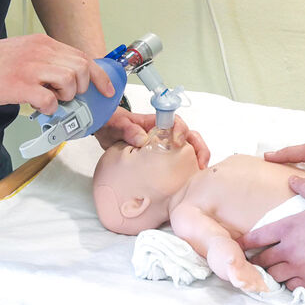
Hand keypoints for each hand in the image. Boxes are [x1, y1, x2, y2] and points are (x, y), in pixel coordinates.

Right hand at [0, 34, 115, 111]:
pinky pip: (49, 100)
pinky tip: (38, 107)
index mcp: (42, 43)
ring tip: (52, 100)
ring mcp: (30, 69)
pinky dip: (49, 108)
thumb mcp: (21, 51)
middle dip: (83, 88)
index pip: (82, 56)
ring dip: (66, 97)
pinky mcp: (18, 86)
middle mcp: (40, 52)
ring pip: (70, 82)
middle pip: (81, 69)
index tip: (108, 90)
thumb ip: (44, 60)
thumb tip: (66, 78)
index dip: (100, 75)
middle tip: (70, 97)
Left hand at [95, 110, 210, 167]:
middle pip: (188, 136)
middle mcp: (164, 132)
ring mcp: (164, 145)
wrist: (104, 132)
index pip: (176, 122)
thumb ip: (128, 129)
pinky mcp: (161, 158)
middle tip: (200, 163)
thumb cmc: (112, 123)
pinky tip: (185, 182)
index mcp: (155, 122)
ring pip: (187, 149)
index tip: (178, 142)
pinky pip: (177, 162)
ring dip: (196, 160)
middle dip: (198, 148)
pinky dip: (185, 171)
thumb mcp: (117, 124)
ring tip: (197, 174)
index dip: (181, 130)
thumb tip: (142, 139)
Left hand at [239, 178, 304, 289]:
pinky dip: (288, 282)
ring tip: (273, 270)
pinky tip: (291, 278)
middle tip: (256, 261)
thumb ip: (303, 187)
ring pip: (274, 275)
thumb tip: (291, 178)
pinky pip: (291, 285)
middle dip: (258, 260)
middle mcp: (288, 248)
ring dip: (272, 272)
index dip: (245, 243)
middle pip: (263, 260)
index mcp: (287, 227)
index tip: (240, 246)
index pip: (257, 238)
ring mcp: (299, 265)